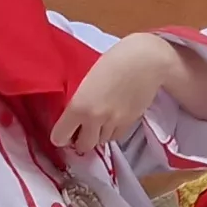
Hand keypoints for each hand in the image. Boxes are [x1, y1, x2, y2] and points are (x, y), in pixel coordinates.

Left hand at [50, 35, 178, 154]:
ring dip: (97, 135)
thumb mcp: (86, 79)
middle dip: (80, 140)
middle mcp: (94, 119)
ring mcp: (113, 123)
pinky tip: (112, 118)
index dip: (60, 136)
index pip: (60, 137)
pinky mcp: (129, 123)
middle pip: (83, 146)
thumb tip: (73, 116)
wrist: (146, 60)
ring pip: (101, 141)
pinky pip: (115, 137)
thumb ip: (78, 100)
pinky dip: (111, 131)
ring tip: (99, 121)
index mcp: (78, 106)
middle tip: (80, 130)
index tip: (63, 131)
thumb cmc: (113, 60)